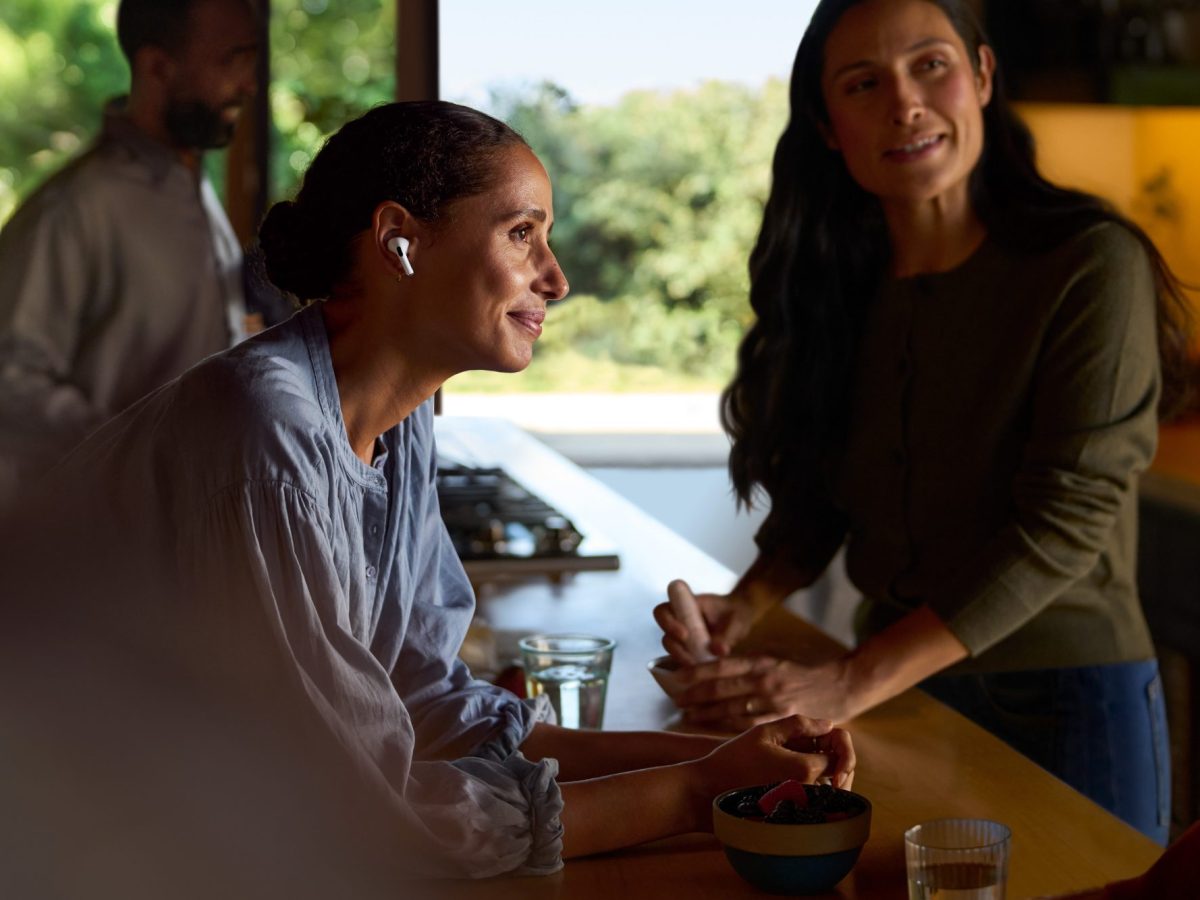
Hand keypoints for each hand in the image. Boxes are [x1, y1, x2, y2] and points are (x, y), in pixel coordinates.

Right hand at [653, 581, 763, 664]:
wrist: (743, 620)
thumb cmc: (737, 613)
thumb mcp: (738, 620)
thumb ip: (728, 633)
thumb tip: (718, 651)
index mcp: (686, 606)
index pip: (664, 611)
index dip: (667, 622)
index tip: (685, 634)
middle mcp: (679, 621)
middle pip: (664, 633)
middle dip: (674, 646)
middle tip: (691, 657)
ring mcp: (682, 637)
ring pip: (672, 649)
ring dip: (682, 658)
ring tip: (699, 667)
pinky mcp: (688, 651)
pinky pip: (681, 660)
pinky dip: (689, 667)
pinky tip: (701, 674)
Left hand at [674, 654, 856, 727]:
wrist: (840, 686)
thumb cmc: (801, 676)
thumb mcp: (774, 663)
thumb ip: (747, 669)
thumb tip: (714, 674)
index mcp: (760, 662)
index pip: (720, 666)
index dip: (696, 673)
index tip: (677, 678)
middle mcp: (764, 680)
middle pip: (720, 689)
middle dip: (694, 696)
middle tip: (676, 701)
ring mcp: (773, 702)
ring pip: (731, 709)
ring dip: (706, 713)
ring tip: (687, 716)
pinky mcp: (782, 719)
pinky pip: (749, 725)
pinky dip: (728, 726)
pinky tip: (713, 728)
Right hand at [684, 715, 855, 827]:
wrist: (709, 791)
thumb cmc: (734, 759)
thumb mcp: (765, 732)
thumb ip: (799, 725)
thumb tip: (829, 724)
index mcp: (805, 769)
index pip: (839, 754)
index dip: (832, 741)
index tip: (815, 736)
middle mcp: (808, 793)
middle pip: (841, 777)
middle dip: (835, 759)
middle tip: (811, 746)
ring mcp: (801, 810)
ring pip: (832, 793)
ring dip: (826, 775)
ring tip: (800, 760)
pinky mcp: (794, 820)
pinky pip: (817, 805)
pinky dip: (814, 790)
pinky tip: (793, 778)